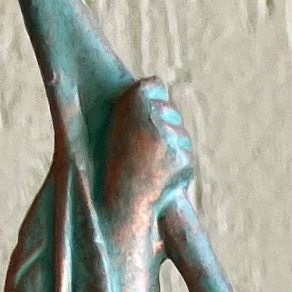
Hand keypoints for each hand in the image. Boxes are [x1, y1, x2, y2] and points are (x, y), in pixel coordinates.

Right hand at [104, 78, 195, 228]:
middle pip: (170, 111)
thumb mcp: (112, 127)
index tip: (136, 118)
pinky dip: (175, 167)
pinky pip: (184, 156)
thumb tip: (157, 87)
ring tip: (146, 165)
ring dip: (169, 149)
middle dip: (160, 126)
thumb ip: (135, 107)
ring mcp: (170, 137)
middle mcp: (153, 113)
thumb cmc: (107, 165)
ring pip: (180, 135)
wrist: (115, 206)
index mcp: (133, 98)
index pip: (154, 86)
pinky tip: (157, 177)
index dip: (148, 102)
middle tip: (139, 149)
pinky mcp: (182, 160)